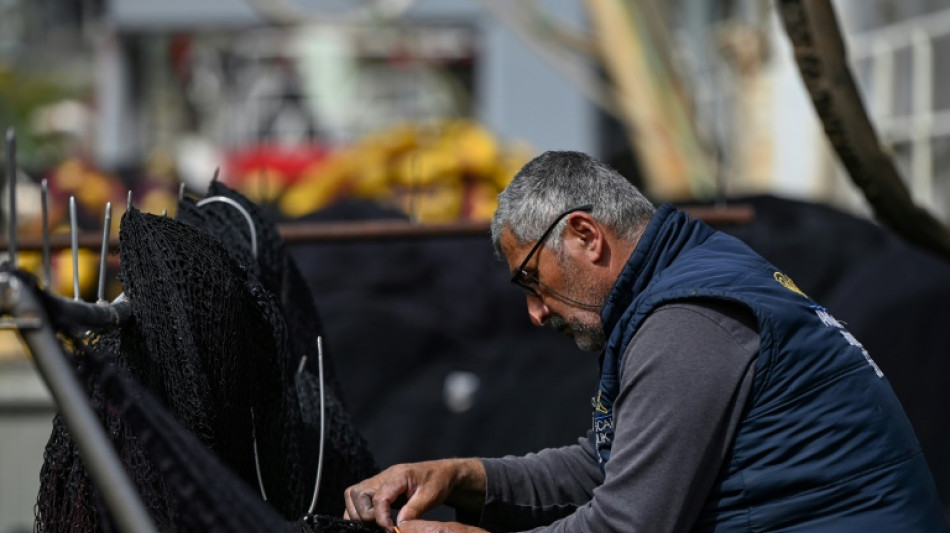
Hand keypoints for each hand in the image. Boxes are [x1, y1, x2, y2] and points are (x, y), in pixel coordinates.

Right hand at [343, 458, 484, 530]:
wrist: (441, 473)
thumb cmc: (438, 481)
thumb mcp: (431, 495)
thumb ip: (414, 509)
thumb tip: (398, 526)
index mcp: (397, 475)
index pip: (378, 497)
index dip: (380, 517)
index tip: (390, 530)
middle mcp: (382, 477)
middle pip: (357, 494)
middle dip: (365, 515)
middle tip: (384, 527)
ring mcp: (376, 482)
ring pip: (352, 497)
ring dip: (358, 514)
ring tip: (377, 526)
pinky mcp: (375, 490)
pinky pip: (356, 500)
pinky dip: (358, 513)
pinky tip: (373, 523)